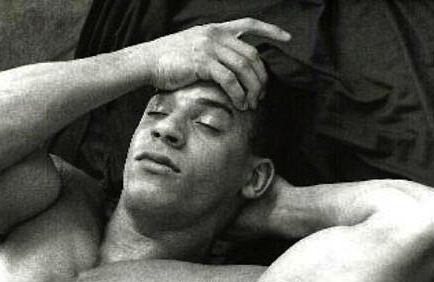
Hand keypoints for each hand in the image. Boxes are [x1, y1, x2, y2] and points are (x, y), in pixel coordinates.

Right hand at [138, 18, 290, 109]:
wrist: (147, 61)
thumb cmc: (168, 60)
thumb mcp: (194, 48)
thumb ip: (214, 53)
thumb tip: (231, 70)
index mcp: (216, 29)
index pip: (249, 24)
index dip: (270, 30)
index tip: (287, 38)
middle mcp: (215, 35)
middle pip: (251, 54)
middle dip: (261, 77)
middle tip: (261, 95)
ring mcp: (209, 48)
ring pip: (243, 68)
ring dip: (251, 88)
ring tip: (251, 103)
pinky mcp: (202, 63)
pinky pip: (229, 80)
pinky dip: (238, 93)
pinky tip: (239, 104)